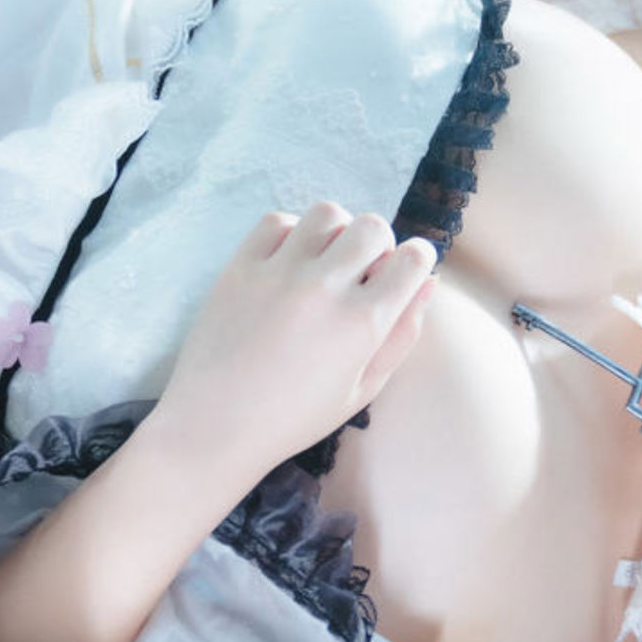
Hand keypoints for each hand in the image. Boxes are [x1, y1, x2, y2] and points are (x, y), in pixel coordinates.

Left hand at [151, 205, 437, 479]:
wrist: (213, 426)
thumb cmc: (293, 418)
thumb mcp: (362, 390)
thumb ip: (402, 335)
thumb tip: (428, 283)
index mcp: (361, 324)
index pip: (412, 260)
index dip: (417, 261)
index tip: (403, 272)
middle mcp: (323, 289)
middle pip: (373, 227)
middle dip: (379, 244)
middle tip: (362, 272)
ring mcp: (279, 273)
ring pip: (328, 214)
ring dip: (337, 233)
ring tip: (324, 263)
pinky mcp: (240, 268)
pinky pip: (278, 221)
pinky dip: (292, 233)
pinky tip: (289, 263)